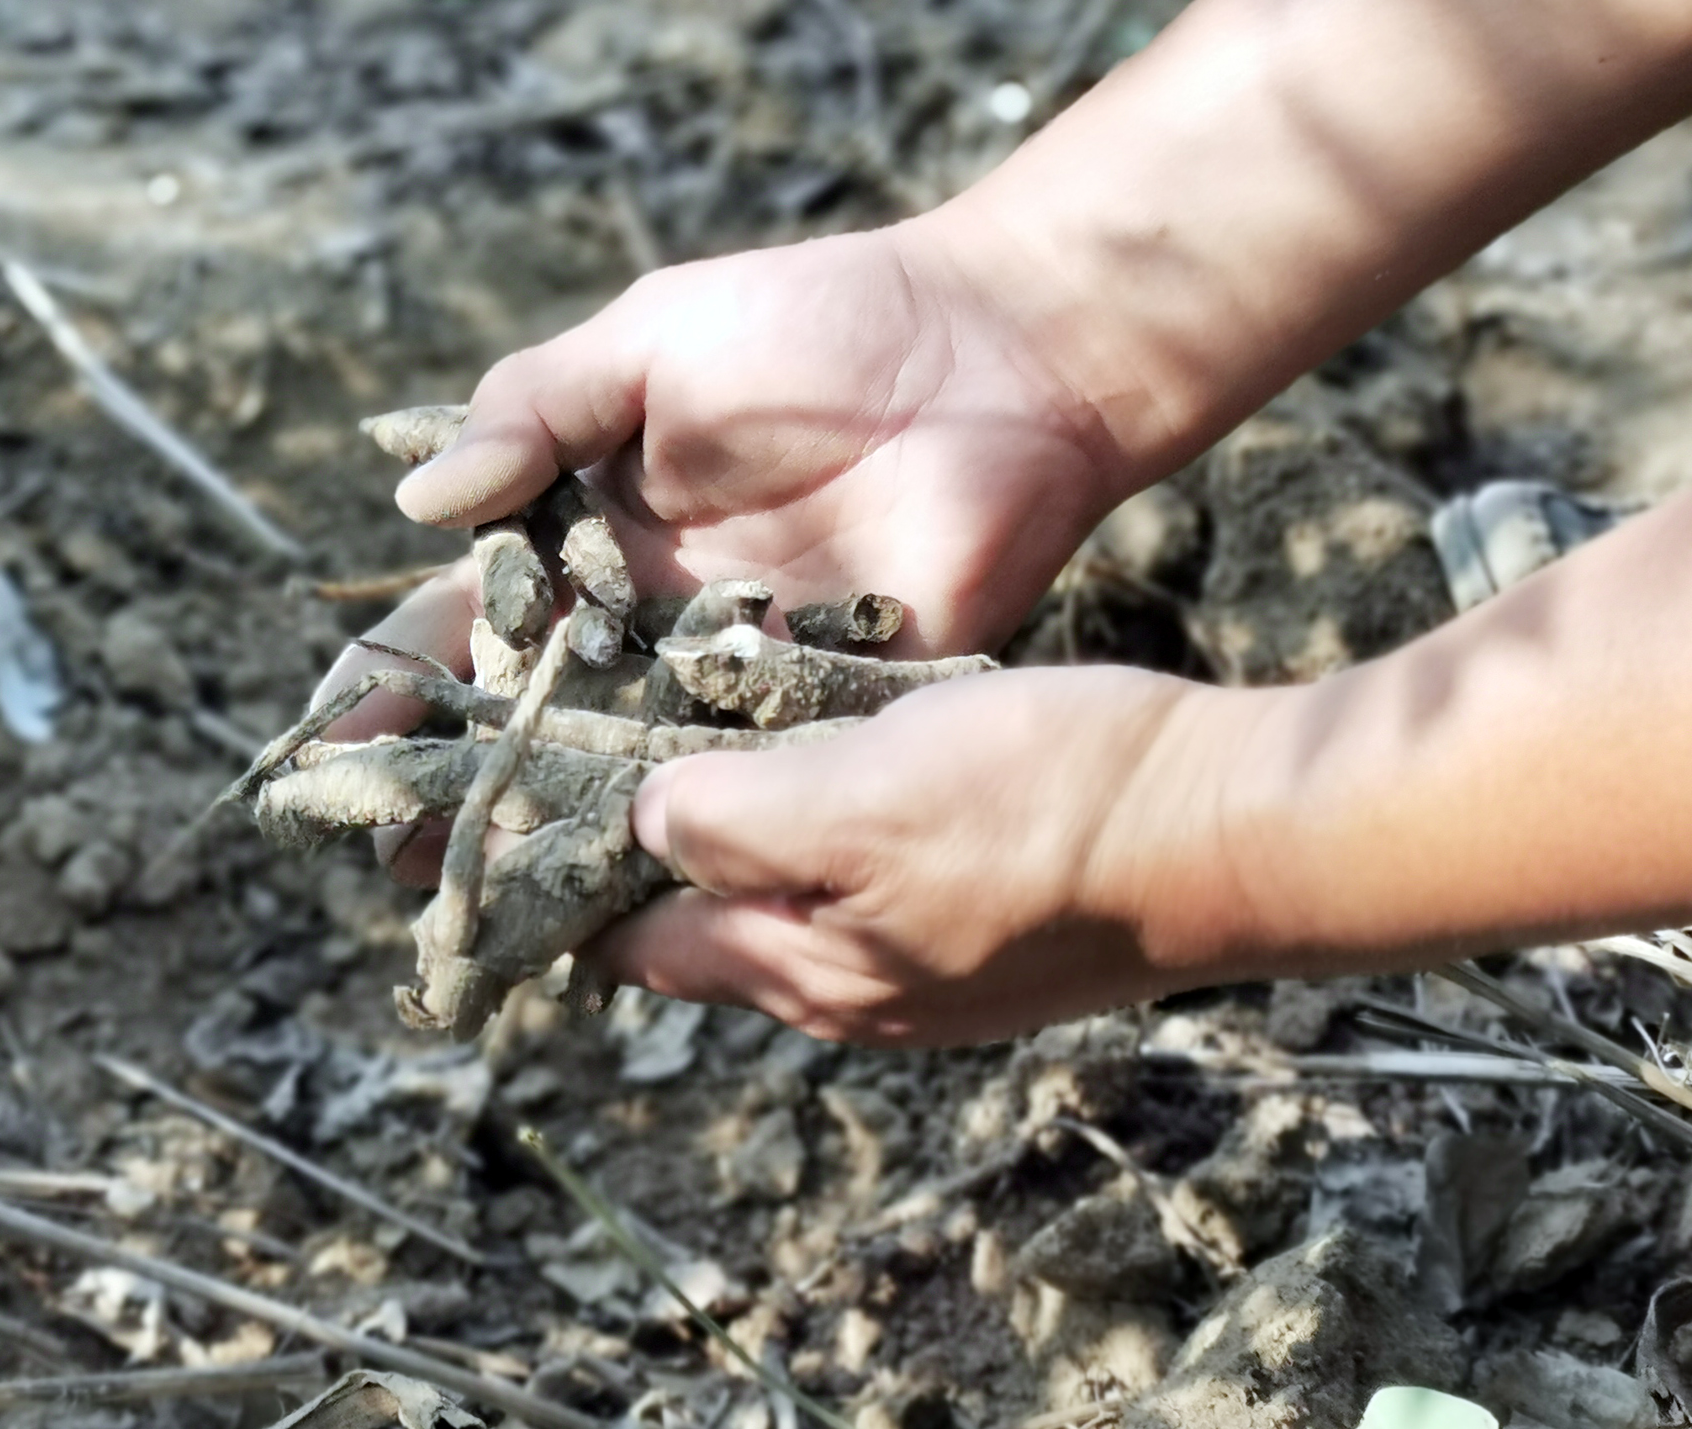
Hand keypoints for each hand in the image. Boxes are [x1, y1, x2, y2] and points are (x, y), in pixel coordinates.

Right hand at [317, 218, 1133, 883]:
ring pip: (623, 773)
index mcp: (585, 533)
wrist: (997, 353)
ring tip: (480, 904)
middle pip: (527, 721)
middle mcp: (644, 619)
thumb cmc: (814, 324)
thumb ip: (532, 413)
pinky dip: (691, 841)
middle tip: (384, 862)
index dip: (393, 682)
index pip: (465, 621)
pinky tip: (633, 903)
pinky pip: (749, 788)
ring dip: (552, 837)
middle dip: (453, 788)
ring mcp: (734, 674)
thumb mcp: (645, 344)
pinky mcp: (830, 711)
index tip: (329, 744)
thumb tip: (417, 504)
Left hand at [593, 664, 1252, 1044]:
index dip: (557, 895)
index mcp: (805, 968)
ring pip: (792, 899)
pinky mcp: (992, 915)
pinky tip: (824, 751)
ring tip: (679, 745)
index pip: (635, 949)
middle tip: (572, 768)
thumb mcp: (853, 798)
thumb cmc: (1048, 806)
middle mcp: (857, 987)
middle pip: (707, 928)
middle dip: (637, 861)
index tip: (493, 834)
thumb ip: (731, 822)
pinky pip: (872, 875)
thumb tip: (644, 825)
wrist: (1238, 829)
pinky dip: (824, 822)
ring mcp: (931, 961)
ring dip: (734, 836)